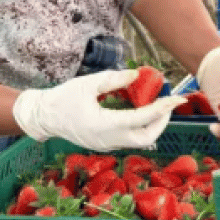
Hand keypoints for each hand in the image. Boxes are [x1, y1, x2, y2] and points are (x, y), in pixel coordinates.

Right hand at [12, 69, 186, 150]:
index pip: (142, 119)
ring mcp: (105, 145)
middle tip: (169, 104)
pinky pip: (129, 139)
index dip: (162, 108)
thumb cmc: (63, 98)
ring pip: (139, 141)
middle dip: (162, 122)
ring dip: (153, 126)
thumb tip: (137, 75)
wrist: (42, 117)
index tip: (177, 98)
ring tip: (158, 106)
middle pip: (146, 138)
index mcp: (104, 125)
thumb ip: (115, 80)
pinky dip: (140, 127)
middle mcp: (107, 140)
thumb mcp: (89, 83)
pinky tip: (142, 112)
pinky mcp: (103, 144)